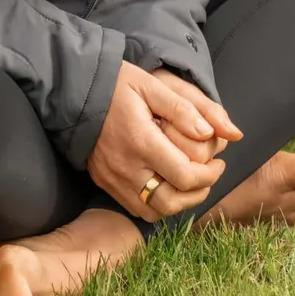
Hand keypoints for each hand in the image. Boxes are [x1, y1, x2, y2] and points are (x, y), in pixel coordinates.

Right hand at [86, 60, 241, 219]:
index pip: (185, 175)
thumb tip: (209, 133)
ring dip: (179, 203)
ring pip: (155, 211)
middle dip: (199, 193)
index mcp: (142, 141)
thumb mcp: (151, 85)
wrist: (76, 91)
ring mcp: (113, 178)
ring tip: (190, 183)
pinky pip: (136, 208)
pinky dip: (157, 205)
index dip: (209, 175)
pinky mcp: (105, 182)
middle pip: (172, 201)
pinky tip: (165, 186)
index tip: (218, 163)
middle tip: (209, 175)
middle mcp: (127, 166)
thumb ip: (182, 109)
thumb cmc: (117, 84)